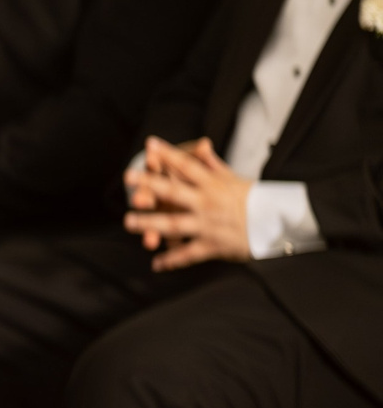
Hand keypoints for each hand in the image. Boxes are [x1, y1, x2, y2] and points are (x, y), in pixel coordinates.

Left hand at [122, 136, 252, 269]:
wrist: (279, 223)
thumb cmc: (255, 199)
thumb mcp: (235, 178)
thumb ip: (212, 165)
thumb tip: (201, 144)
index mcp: (213, 184)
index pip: (187, 165)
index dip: (168, 154)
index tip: (149, 144)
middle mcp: (208, 202)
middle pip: (173, 191)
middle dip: (149, 185)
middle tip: (128, 178)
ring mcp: (209, 224)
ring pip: (174, 224)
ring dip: (149, 224)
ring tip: (129, 222)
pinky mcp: (213, 245)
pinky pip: (188, 254)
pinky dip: (172, 260)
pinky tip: (156, 264)